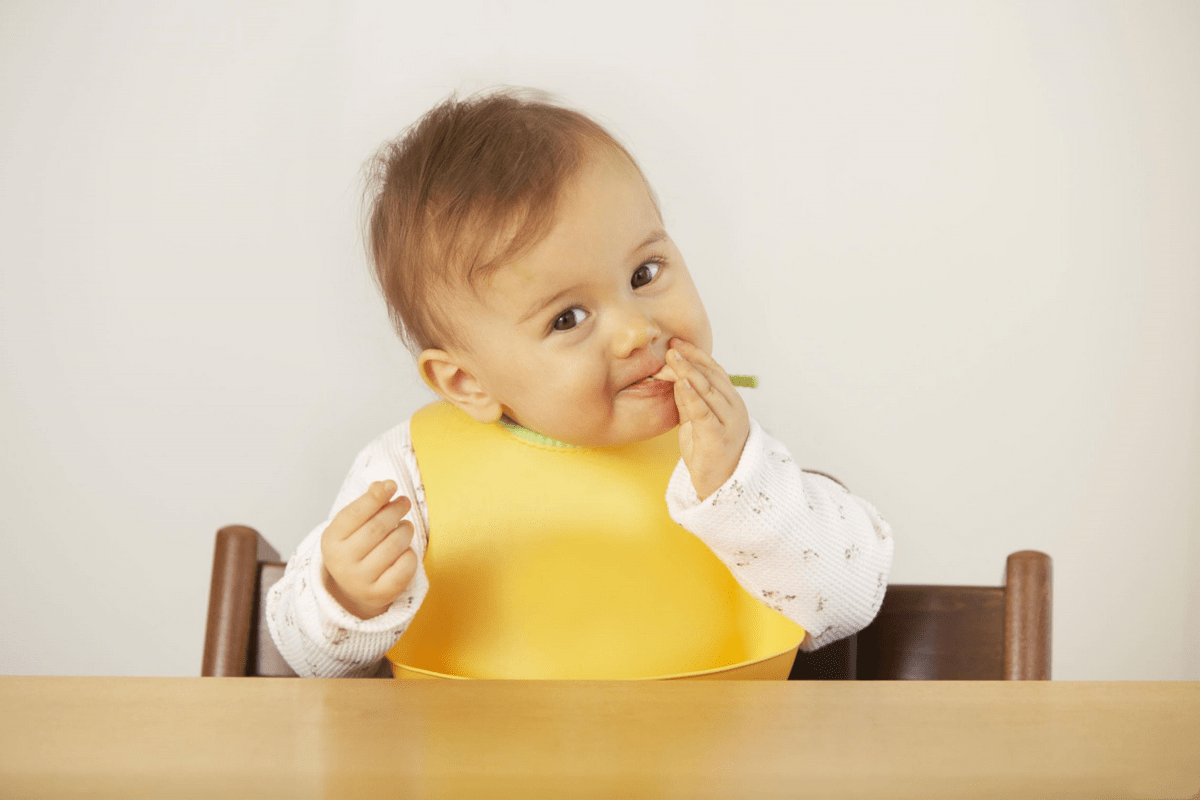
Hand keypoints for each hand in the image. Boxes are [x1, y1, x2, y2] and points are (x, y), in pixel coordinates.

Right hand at [320, 480, 418, 619]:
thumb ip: (366, 504)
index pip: (356, 513)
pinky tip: (405, 550)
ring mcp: (360, 581)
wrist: (353, 587)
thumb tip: (383, 485)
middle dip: (395, 510)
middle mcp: (341, 562)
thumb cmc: (357, 547)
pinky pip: (405, 566)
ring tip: (406, 526)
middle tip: (404, 502)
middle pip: (378, 527)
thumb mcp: (352, 525)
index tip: (391, 485)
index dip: (376, 497)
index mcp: (331, 540)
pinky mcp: (379, 594)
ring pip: (395, 545)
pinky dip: (410, 554)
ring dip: (406, 530)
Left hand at [666, 337, 750, 500]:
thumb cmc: (708, 453)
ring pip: (708, 391)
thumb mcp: (695, 421)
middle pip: (711, 377)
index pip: (714, 371)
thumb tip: (675, 377)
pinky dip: (691, 396)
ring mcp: (728, 422)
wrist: (720, 486)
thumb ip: (688, 400)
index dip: (696, 355)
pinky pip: (704, 413)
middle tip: (671, 346)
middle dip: (690, 359)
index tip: (677, 343)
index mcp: (730, 402)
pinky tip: (680, 384)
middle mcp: (733, 408)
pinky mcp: (718, 437)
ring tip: (672, 358)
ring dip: (688, 372)